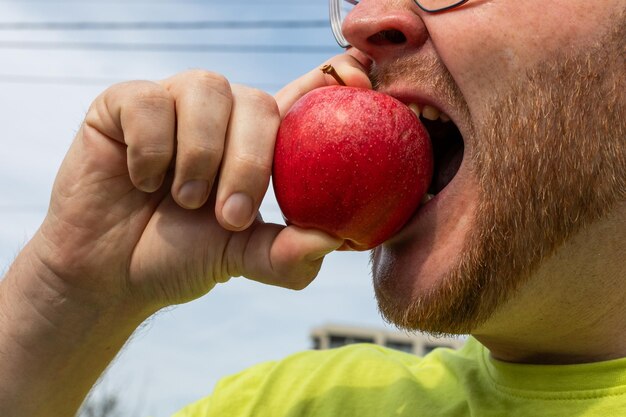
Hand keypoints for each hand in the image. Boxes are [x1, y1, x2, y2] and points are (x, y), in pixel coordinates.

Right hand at [31, 53, 371, 313]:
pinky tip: (143, 179)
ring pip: (206, 91)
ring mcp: (176, 102)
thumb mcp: (239, 258)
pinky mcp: (126, 102)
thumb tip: (336, 242)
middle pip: (258, 102)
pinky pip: (149, 101)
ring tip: (183, 200)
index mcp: (259, 142)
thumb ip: (284, 254)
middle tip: (229, 216)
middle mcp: (223, 114)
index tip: (361, 80)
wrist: (109, 271)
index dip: (336, 80)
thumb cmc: (181, 256)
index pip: (304, 96)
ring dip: (199, 156)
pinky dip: (150, 149)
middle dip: (248, 162)